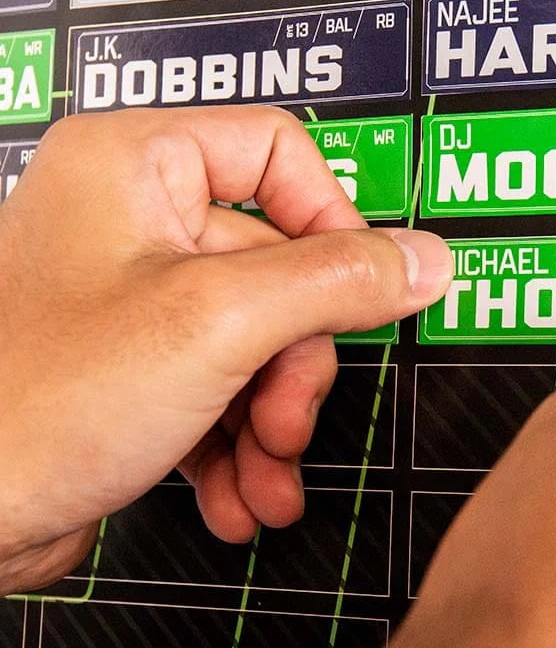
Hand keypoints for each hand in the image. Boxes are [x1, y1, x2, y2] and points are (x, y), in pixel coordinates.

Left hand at [0, 107, 451, 593]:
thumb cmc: (32, 403)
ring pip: (259, 337)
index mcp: (134, 164)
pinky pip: (222, 385)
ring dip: (276, 418)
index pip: (279, 151)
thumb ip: (338, 281)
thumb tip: (424, 258)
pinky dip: (240, 444)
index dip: (332, 223)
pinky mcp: (133, 368)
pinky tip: (240, 497)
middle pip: (281, 265)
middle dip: (296, 364)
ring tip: (265, 475)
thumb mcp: (218, 324)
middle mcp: (131, 220)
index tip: (357, 292)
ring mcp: (132, 298)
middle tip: (287, 420)